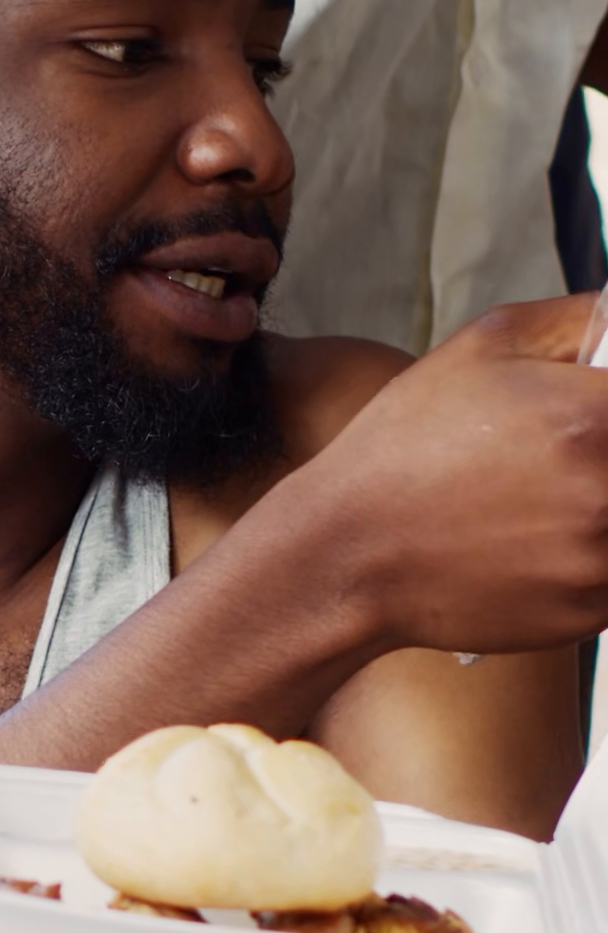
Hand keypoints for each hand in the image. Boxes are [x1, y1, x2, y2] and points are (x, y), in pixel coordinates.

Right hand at [311, 295, 607, 654]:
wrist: (350, 552)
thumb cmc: (405, 448)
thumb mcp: (485, 346)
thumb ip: (580, 320)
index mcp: (592, 418)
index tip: (606, 406)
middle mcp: (607, 493)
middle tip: (580, 452)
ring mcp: (600, 561)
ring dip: (607, 504)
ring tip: (553, 496)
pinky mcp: (588, 613)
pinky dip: (599, 557)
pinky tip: (547, 539)